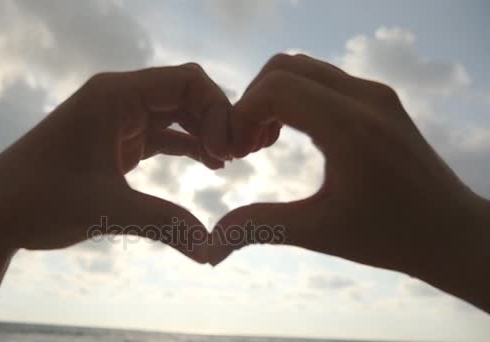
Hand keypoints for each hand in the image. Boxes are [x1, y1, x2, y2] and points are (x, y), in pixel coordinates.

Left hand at [0, 63, 231, 261]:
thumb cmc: (40, 200)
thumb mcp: (107, 209)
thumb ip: (164, 224)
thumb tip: (210, 248)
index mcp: (114, 96)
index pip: (186, 81)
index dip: (217, 109)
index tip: (228, 151)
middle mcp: (117, 98)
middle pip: (185, 93)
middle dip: (216, 119)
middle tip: (238, 156)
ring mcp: (116, 118)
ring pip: (175, 113)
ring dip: (204, 132)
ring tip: (229, 160)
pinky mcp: (115, 140)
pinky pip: (161, 134)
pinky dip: (186, 145)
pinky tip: (209, 163)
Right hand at [212, 54, 489, 309]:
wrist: (451, 232)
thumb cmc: (391, 237)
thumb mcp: (319, 232)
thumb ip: (259, 228)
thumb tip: (208, 249)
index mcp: (350, 127)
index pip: (274, 88)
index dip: (240, 114)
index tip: (235, 153)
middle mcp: (365, 97)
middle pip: (283, 67)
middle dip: (251, 102)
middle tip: (246, 147)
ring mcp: (374, 93)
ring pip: (302, 69)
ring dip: (271, 98)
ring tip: (264, 143)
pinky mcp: (378, 98)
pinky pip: (322, 80)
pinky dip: (294, 99)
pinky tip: (290, 136)